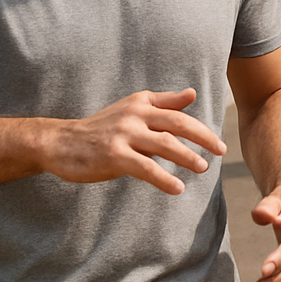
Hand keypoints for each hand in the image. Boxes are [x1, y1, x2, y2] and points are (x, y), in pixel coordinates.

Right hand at [44, 88, 226, 192]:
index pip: (178, 114)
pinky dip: (164, 179)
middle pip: (177, 124)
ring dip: (187, 157)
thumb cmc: (99, 129)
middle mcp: (134, 115)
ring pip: (165, 144)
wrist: (60, 143)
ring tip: (203, 168)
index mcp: (140, 103)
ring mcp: (123, 134)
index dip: (201, 128)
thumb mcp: (130, 109)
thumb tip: (191, 93)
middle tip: (220, 151)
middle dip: (202, 138)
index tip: (218, 143)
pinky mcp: (114, 155)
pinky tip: (177, 188)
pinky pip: (146, 167)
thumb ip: (162, 102)